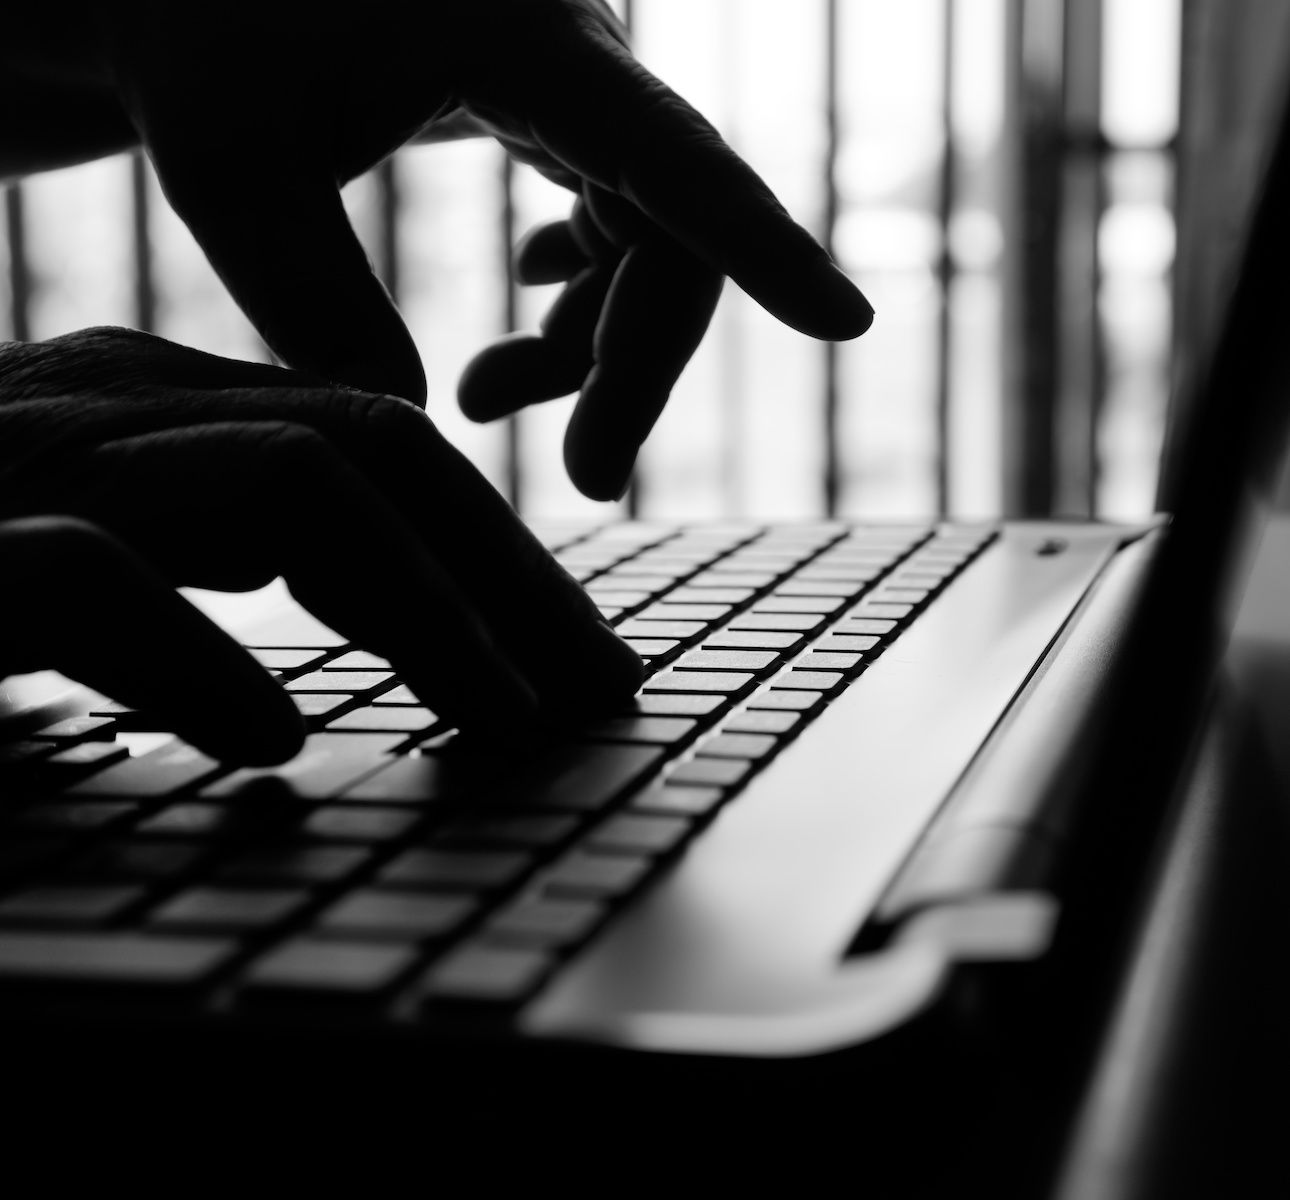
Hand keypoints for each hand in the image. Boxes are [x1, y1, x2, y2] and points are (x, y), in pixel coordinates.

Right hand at [0, 327, 641, 764]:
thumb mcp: (85, 546)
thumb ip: (202, 549)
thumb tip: (324, 633)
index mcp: (159, 406)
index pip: (384, 448)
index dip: (505, 557)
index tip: (580, 659)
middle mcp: (114, 410)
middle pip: (380, 451)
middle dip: (518, 580)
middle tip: (606, 694)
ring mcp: (31, 467)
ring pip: (292, 484)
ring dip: (427, 611)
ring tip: (508, 718)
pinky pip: (90, 578)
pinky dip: (198, 658)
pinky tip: (270, 740)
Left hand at [6, 0, 872, 498]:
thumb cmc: (207, 46)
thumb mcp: (232, 177)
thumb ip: (317, 306)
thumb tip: (419, 430)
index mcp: (521, 33)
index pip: (668, 155)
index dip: (761, 246)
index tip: (846, 321)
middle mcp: (581, 50)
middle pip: (673, 237)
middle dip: (633, 369)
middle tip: (584, 480)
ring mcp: (581, 85)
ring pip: (652, 244)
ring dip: (590, 345)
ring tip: (479, 398)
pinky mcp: (563, 112)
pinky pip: (618, 224)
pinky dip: (581, 300)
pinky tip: (529, 321)